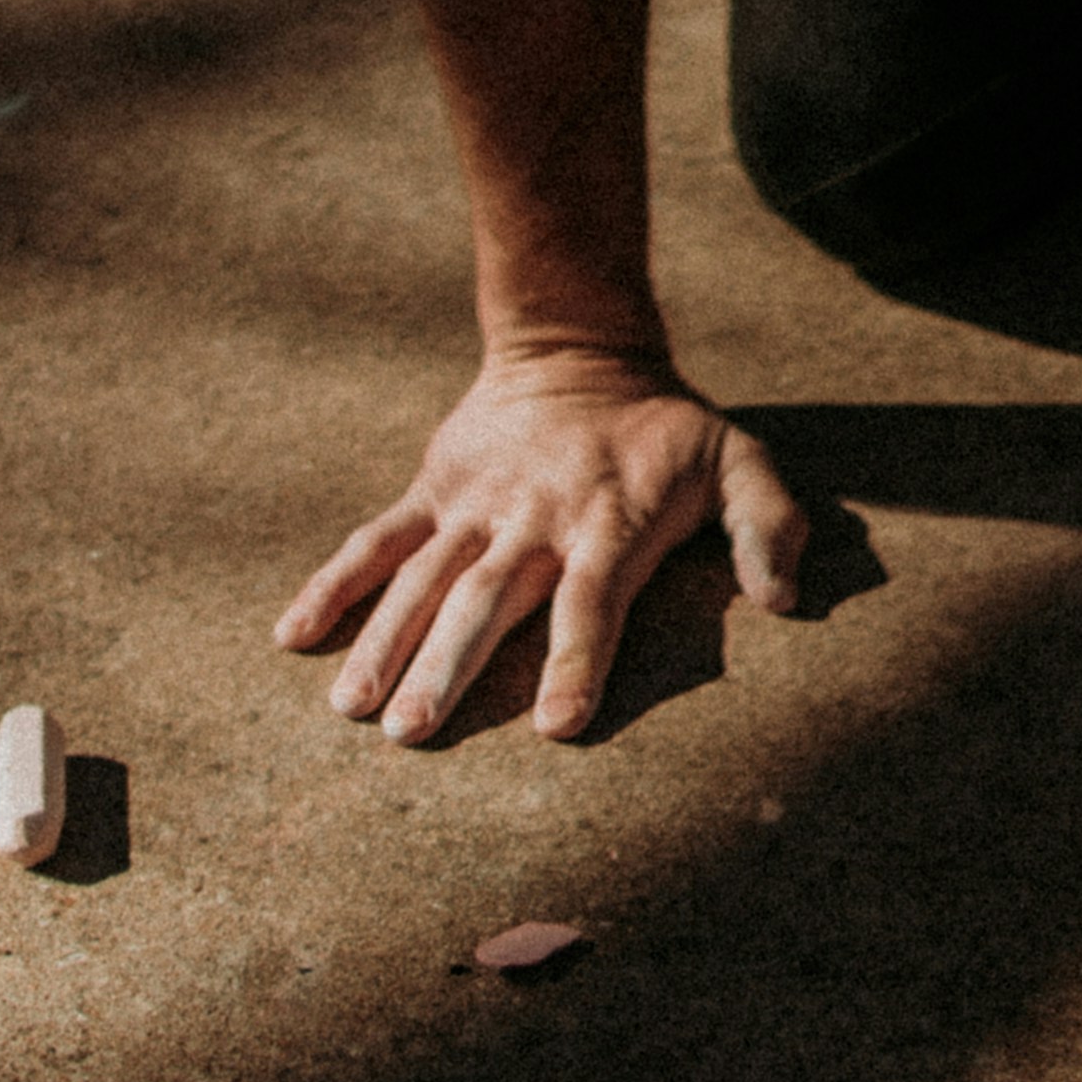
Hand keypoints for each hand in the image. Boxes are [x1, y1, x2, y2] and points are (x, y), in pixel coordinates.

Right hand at [278, 349, 802, 743]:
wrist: (578, 347)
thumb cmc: (669, 429)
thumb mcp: (740, 460)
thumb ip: (769, 528)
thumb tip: (788, 601)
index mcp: (609, 523)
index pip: (594, 602)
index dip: (579, 661)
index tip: (558, 726)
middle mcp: (535, 519)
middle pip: (488, 600)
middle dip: (449, 667)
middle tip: (412, 733)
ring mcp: (474, 505)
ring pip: (423, 579)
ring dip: (385, 643)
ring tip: (354, 709)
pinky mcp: (432, 491)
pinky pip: (375, 541)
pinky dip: (334, 585)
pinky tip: (293, 636)